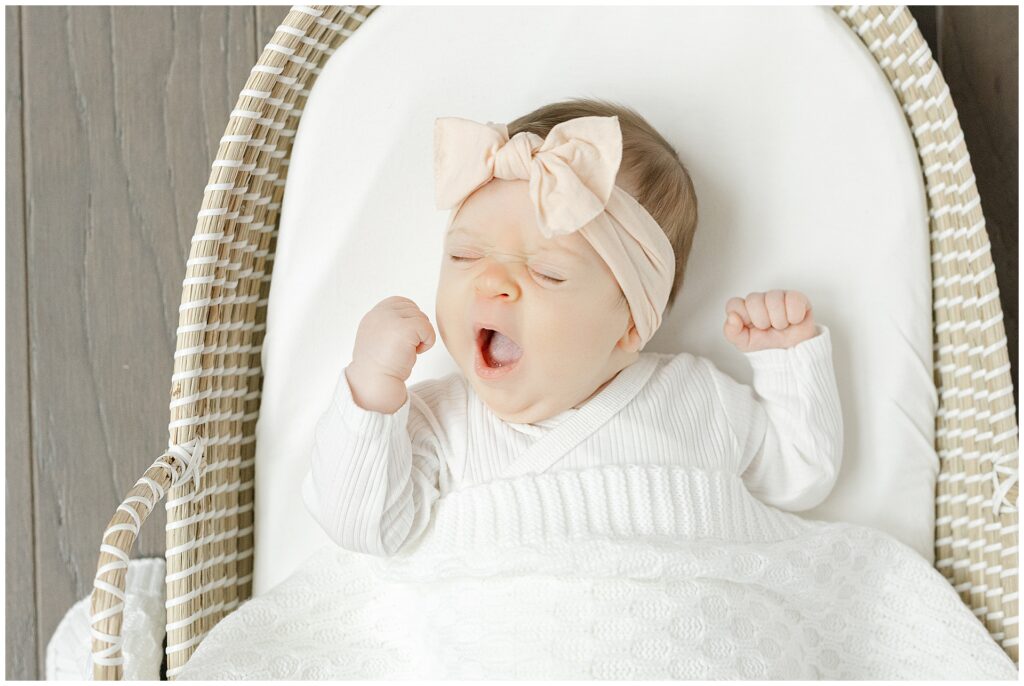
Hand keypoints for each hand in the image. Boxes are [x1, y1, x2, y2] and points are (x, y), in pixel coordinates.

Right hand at [346, 296, 435, 412]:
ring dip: (420, 337)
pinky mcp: (405, 328)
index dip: (409, 321)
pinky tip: (415, 353)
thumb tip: (415, 319)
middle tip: (403, 348)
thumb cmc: (380, 367)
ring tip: (406, 351)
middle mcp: (381, 312)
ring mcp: (392, 319)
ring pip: (422, 319)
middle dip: (415, 330)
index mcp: (374, 314)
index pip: (402, 303)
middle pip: (414, 310)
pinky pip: (428, 329)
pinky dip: (427, 343)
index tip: (401, 340)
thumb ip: (390, 324)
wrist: (374, 383)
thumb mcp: (379, 337)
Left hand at [723, 290, 815, 352]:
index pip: (734, 303)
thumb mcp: (745, 344)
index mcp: (744, 309)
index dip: (742, 317)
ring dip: (779, 320)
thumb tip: (731, 317)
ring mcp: (777, 296)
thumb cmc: (767, 344)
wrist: (793, 352)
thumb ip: (732, 332)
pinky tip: (794, 321)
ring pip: (773, 298)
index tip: (752, 327)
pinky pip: (793, 300)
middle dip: (762, 320)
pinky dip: (794, 316)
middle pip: (753, 299)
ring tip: (782, 326)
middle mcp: (759, 300)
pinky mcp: (796, 297)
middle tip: (769, 328)